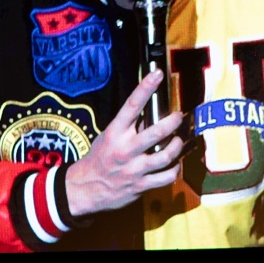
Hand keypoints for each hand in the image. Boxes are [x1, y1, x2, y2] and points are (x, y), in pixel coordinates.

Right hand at [65, 70, 184, 216]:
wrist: (85, 189)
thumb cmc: (100, 158)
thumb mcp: (108, 137)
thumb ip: (129, 126)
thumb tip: (152, 112)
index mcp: (115, 133)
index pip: (132, 105)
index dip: (145, 87)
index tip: (157, 73)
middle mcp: (125, 149)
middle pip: (156, 132)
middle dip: (173, 122)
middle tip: (178, 117)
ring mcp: (134, 169)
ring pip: (166, 155)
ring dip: (177, 146)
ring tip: (178, 140)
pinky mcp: (140, 185)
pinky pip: (166, 176)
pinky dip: (174, 169)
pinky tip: (174, 164)